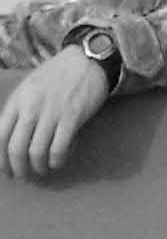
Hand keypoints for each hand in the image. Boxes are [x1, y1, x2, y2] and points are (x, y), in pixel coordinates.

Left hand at [0, 48, 111, 179]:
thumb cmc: (57, 76)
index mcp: (17, 101)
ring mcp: (51, 113)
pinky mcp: (72, 118)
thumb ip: (20, 110)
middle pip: (16, 148)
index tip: (6, 170)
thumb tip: (15, 137)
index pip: (0, 136)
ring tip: (41, 171)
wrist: (86, 61)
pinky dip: (56, 160)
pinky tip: (57, 163)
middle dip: (18, 168)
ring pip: (36, 151)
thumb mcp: (29, 89)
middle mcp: (31, 108)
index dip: (1, 158)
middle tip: (23, 176)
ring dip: (38, 167)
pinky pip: (59, 147)